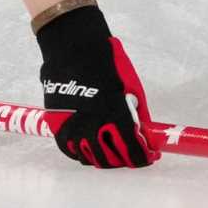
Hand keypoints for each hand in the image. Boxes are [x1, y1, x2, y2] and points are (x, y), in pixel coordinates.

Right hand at [35, 5, 159, 167]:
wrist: (74, 48)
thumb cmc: (108, 63)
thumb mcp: (132, 86)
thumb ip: (138, 114)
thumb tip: (144, 134)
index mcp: (116, 115)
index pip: (133, 150)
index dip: (144, 157)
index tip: (149, 155)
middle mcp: (93, 126)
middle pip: (112, 160)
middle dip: (127, 159)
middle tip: (133, 153)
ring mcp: (72, 128)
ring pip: (91, 159)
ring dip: (106, 158)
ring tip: (113, 150)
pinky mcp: (57, 126)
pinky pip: (71, 151)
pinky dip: (84, 153)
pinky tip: (92, 147)